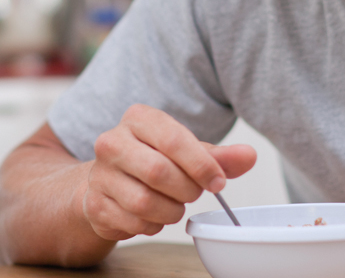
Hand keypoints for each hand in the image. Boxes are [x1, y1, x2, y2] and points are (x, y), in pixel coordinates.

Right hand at [82, 104, 256, 240]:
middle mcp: (112, 142)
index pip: (173, 138)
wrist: (109, 182)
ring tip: (173, 205)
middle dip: (186, 190)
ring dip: (170, 211)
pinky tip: (153, 215)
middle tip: (193, 193)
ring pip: (145, 202)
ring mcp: (99, 174)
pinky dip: (152, 225)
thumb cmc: (153, 161)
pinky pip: (134, 222)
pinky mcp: (94, 204)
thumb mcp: (186, 153)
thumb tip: (249, 156)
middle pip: (159, 172)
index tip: (218, 182)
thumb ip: (218, 156)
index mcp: (138, 119)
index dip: (201, 165)